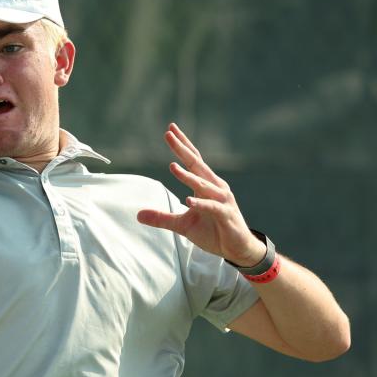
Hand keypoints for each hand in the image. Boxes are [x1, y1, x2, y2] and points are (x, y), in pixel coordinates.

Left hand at [136, 123, 265, 266]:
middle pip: (197, 164)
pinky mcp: (225, 215)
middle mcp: (215, 187)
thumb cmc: (212, 231)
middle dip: (182, 149)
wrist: (238, 248)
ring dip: (188, 176)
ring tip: (172, 166)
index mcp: (206, 184)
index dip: (182, 145)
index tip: (170, 129)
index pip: (193, 160)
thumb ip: (161, 218)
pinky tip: (188, 200)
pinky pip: (211, 207)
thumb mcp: (182, 225)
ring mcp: (222, 200)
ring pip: (203, 184)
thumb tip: (138, 215)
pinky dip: (201, 203)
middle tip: (168, 134)